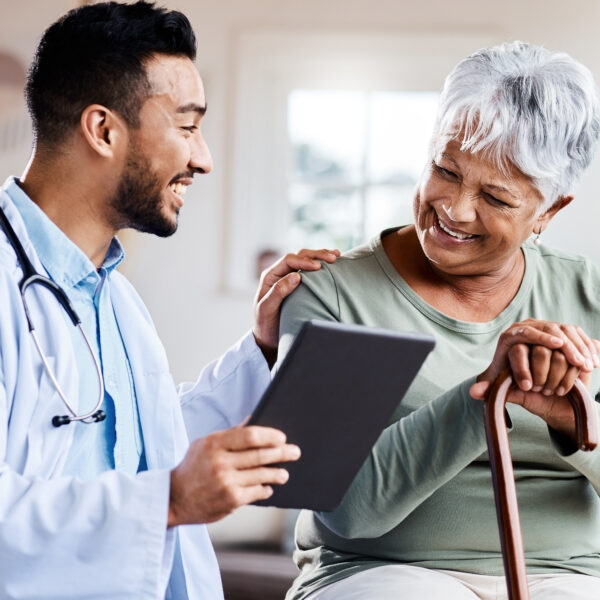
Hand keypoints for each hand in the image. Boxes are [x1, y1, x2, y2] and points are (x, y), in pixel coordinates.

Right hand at [168, 426, 300, 526]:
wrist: (173, 498)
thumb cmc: (192, 468)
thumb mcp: (204, 444)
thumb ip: (230, 434)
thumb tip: (252, 420)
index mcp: (214, 443)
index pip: (250, 435)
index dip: (270, 435)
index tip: (282, 437)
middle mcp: (221, 462)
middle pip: (260, 454)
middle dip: (282, 453)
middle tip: (294, 451)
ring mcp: (226, 482)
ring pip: (262, 474)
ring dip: (277, 473)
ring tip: (284, 473)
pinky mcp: (231, 500)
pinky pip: (256, 492)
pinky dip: (265, 489)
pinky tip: (268, 487)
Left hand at [252, 248, 339, 365]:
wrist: (267, 337)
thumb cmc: (265, 325)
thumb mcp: (267, 309)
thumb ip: (278, 291)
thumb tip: (296, 276)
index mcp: (270, 276)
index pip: (288, 260)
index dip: (304, 261)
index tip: (318, 267)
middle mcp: (279, 273)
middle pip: (299, 256)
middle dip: (316, 255)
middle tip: (333, 258)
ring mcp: (289, 277)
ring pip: (306, 260)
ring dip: (321, 256)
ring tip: (336, 255)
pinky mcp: (298, 284)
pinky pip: (310, 270)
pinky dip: (321, 265)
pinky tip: (333, 264)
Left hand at [471, 320, 599, 438]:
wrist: (535, 382)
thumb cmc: (516, 385)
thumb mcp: (503, 388)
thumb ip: (489, 390)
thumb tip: (474, 393)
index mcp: (510, 337)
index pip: (524, 333)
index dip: (540, 337)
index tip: (555, 346)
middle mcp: (528, 327)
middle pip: (549, 329)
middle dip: (565, 346)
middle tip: (577, 362)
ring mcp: (547, 327)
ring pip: (566, 331)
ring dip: (578, 348)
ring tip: (585, 366)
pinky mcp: (564, 332)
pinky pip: (577, 334)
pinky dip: (586, 348)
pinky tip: (592, 363)